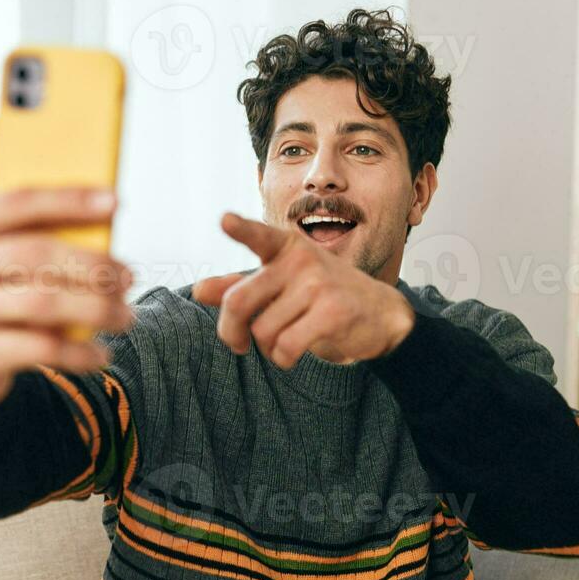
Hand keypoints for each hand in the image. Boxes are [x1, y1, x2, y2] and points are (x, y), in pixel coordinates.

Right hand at [0, 120, 133, 425]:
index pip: (15, 200)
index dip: (68, 199)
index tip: (116, 201)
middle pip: (35, 254)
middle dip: (94, 263)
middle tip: (130, 275)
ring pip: (42, 302)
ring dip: (97, 309)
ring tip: (127, 314)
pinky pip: (38, 348)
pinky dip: (79, 351)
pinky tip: (102, 352)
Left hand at [193, 212, 414, 368]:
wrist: (380, 313)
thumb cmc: (321, 296)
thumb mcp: (280, 285)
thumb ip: (239, 287)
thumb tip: (199, 290)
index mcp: (285, 248)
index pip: (258, 236)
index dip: (240, 229)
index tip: (225, 221)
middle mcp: (301, 260)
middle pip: (239, 301)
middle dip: (231, 331)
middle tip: (238, 344)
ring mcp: (318, 284)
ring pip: (262, 331)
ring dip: (266, 348)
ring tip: (283, 341)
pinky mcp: (333, 312)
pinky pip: (285, 347)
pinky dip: (283, 358)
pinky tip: (293, 353)